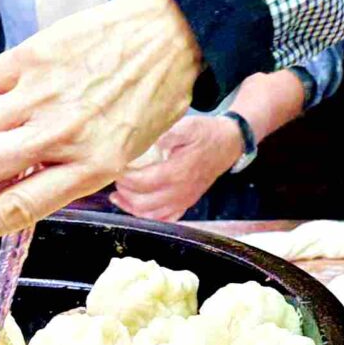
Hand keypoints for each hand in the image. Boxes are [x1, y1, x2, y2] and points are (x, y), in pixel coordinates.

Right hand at [0, 0, 201, 251]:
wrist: (168, 35)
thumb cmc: (144, 100)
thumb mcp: (116, 154)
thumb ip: (62, 174)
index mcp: (91, 169)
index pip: (14, 209)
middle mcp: (64, 135)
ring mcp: (45, 94)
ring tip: (5, 118)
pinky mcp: (33, 57)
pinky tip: (25, 83)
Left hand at [113, 113, 244, 221]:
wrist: (228, 144)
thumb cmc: (206, 134)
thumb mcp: (186, 126)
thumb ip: (164, 134)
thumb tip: (141, 139)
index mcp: (177, 172)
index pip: (142, 182)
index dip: (124, 177)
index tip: (115, 167)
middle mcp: (180, 192)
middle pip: (143, 203)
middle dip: (125, 192)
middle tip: (115, 179)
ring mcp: (184, 201)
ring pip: (151, 215)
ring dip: (132, 207)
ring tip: (118, 195)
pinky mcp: (186, 204)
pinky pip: (164, 219)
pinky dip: (147, 216)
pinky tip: (137, 206)